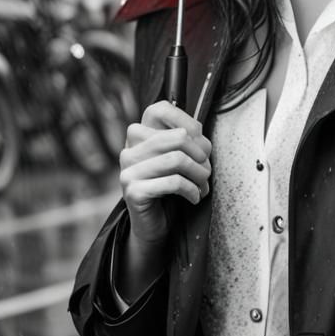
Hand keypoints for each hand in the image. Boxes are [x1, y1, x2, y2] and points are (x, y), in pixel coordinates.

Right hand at [119, 100, 211, 245]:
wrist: (154, 226)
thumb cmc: (170, 188)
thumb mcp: (178, 158)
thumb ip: (184, 140)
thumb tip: (200, 136)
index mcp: (139, 135)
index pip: (160, 108)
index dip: (189, 121)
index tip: (201, 144)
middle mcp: (129, 149)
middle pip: (178, 136)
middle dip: (201, 155)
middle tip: (206, 170)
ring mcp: (128, 169)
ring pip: (178, 159)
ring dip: (200, 174)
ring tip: (203, 185)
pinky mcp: (133, 190)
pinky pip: (173, 182)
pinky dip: (191, 190)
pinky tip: (195, 197)